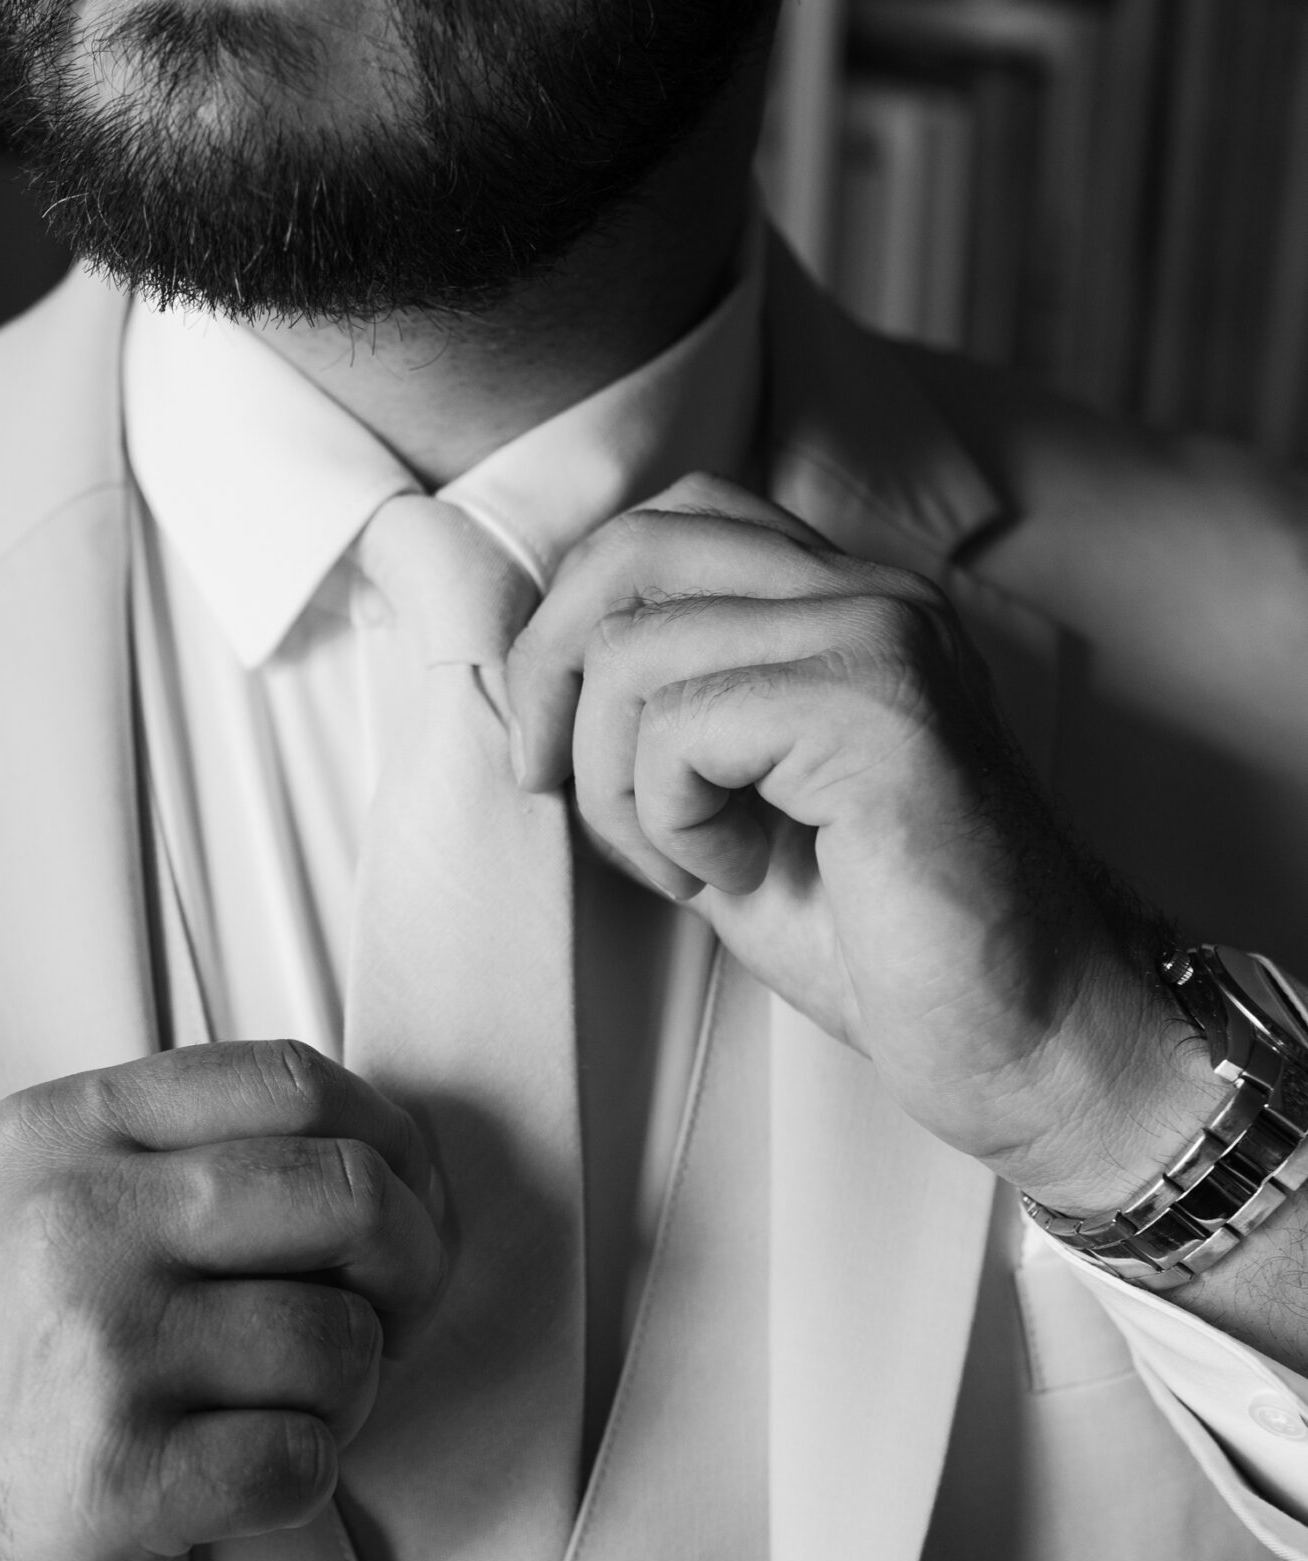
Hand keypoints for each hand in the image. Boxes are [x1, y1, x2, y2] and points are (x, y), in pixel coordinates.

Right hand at [0, 1042, 444, 1560]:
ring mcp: (102, 1355)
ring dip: (356, 1383)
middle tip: (400, 1306)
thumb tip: (346, 1143)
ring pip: (340, 1338)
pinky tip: (258, 1470)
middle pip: (347, 1195)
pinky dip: (309, 1470)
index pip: (291, 1081)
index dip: (388, 1136)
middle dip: (412, 1256)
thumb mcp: (3, 1191)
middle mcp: (85, 1223)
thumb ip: (145, 1145)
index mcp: (66, 1134)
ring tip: (302, 1403)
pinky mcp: (117, 1486)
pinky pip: (300, 1460)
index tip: (407, 1190)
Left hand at [507, 474, 1220, 1208]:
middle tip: (548, 784)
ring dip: (619, 787)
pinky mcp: (881, 713)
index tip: (546, 747)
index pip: (666, 523)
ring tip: (698, 864)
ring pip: (635, 653)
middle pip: (634, 549)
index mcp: (845, 602)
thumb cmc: (880, 940)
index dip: (570, 621)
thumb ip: (660, 720)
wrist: (1027, 1037)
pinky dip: (672, 822)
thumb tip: (533, 683)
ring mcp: (885, 640)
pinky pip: (680, 730)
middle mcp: (874, 593)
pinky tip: (740, 875)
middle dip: (549, 676)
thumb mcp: (733, 805)